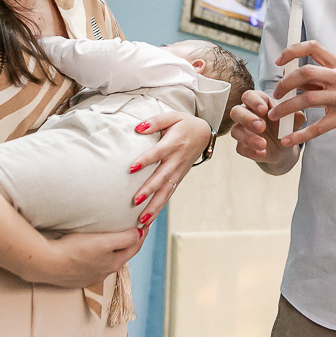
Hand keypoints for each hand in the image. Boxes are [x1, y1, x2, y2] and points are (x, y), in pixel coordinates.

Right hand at [20, 226, 146, 287]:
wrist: (46, 263)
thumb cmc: (74, 250)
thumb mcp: (105, 243)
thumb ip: (125, 239)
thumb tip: (140, 233)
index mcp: (114, 263)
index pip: (135, 246)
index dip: (143, 232)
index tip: (146, 220)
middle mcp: (105, 272)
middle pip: (123, 253)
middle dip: (131, 240)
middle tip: (134, 225)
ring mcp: (90, 275)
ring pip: (108, 259)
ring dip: (114, 248)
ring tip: (114, 235)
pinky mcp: (77, 276)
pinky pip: (93, 263)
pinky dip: (99, 255)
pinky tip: (93, 248)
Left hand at [129, 110, 210, 225]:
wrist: (204, 134)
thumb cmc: (184, 124)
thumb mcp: (172, 116)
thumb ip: (155, 121)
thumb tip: (137, 128)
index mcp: (174, 143)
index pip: (158, 153)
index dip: (145, 160)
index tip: (131, 168)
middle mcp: (177, 159)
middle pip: (162, 177)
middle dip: (149, 189)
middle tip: (135, 200)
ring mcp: (179, 171)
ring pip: (166, 191)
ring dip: (155, 206)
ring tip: (142, 219)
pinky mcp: (179, 178)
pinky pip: (169, 194)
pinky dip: (159, 208)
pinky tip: (148, 220)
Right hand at [229, 89, 303, 172]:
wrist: (284, 147)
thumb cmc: (285, 126)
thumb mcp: (293, 121)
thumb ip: (296, 117)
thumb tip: (299, 115)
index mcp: (258, 101)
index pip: (249, 95)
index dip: (254, 101)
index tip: (264, 109)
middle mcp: (247, 113)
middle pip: (236, 111)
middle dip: (247, 119)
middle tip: (261, 127)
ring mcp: (242, 130)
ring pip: (235, 130)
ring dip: (249, 138)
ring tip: (264, 144)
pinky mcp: (242, 145)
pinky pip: (240, 148)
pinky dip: (251, 151)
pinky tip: (262, 153)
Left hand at [267, 41, 335, 146]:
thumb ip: (319, 79)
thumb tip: (290, 77)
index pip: (313, 47)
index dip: (293, 50)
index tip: (279, 61)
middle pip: (305, 72)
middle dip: (285, 83)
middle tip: (275, 94)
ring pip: (307, 99)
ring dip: (285, 108)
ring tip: (274, 116)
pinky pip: (317, 127)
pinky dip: (299, 135)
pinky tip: (287, 140)